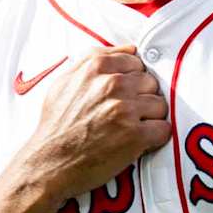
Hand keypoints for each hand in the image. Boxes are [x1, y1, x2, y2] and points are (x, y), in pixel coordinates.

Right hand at [17, 46, 170, 201]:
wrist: (49, 163)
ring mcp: (125, 110)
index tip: (123, 96)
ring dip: (150, 118)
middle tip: (126, 115)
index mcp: (96, 67)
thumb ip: (94, 59)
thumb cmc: (57, 124)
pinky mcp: (135, 136)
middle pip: (151, 83)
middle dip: (142, 98)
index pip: (137, 63)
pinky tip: (139, 142)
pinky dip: (155, 137)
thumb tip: (129, 49)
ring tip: (131, 129)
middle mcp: (113, 84)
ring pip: (160, 105)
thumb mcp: (65, 81)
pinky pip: (164, 129)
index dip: (132, 82)